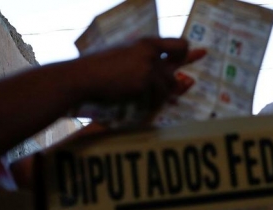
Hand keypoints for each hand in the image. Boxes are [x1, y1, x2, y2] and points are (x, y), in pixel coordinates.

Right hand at [78, 37, 205, 109]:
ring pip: (167, 86)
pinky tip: (140, 103)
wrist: (84, 77)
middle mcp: (151, 53)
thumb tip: (161, 68)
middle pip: (176, 69)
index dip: (185, 54)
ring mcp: (148, 67)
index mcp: (146, 43)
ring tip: (146, 99)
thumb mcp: (124, 54)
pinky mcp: (144, 82)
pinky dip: (150, 103)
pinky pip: (156, 98)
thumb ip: (143, 58)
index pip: (179, 45)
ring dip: (159, 96)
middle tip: (177, 87)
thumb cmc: (100, 67)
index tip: (187, 59)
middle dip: (173, 82)